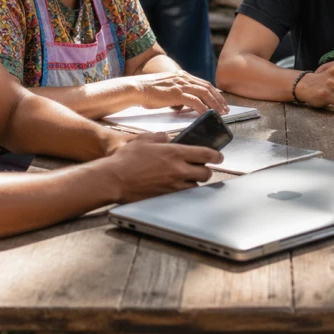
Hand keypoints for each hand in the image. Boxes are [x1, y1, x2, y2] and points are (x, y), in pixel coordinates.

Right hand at [106, 132, 223, 202]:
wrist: (114, 179)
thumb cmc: (126, 159)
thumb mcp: (145, 139)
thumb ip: (161, 137)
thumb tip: (169, 139)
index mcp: (175, 153)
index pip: (206, 154)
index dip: (216, 155)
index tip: (219, 156)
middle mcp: (178, 170)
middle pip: (205, 172)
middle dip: (206, 169)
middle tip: (202, 166)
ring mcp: (173, 185)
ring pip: (195, 184)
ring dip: (194, 180)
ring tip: (187, 175)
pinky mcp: (166, 196)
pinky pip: (183, 193)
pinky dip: (184, 189)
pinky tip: (177, 184)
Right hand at [135, 71, 228, 113]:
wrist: (137, 89)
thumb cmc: (149, 92)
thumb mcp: (167, 90)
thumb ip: (178, 94)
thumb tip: (185, 105)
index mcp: (182, 76)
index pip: (203, 83)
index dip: (214, 93)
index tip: (221, 102)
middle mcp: (183, 78)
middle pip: (207, 87)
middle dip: (218, 99)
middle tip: (225, 108)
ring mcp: (180, 85)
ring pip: (204, 93)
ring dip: (214, 103)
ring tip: (220, 112)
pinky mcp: (176, 93)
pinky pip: (194, 101)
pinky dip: (203, 108)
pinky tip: (207, 113)